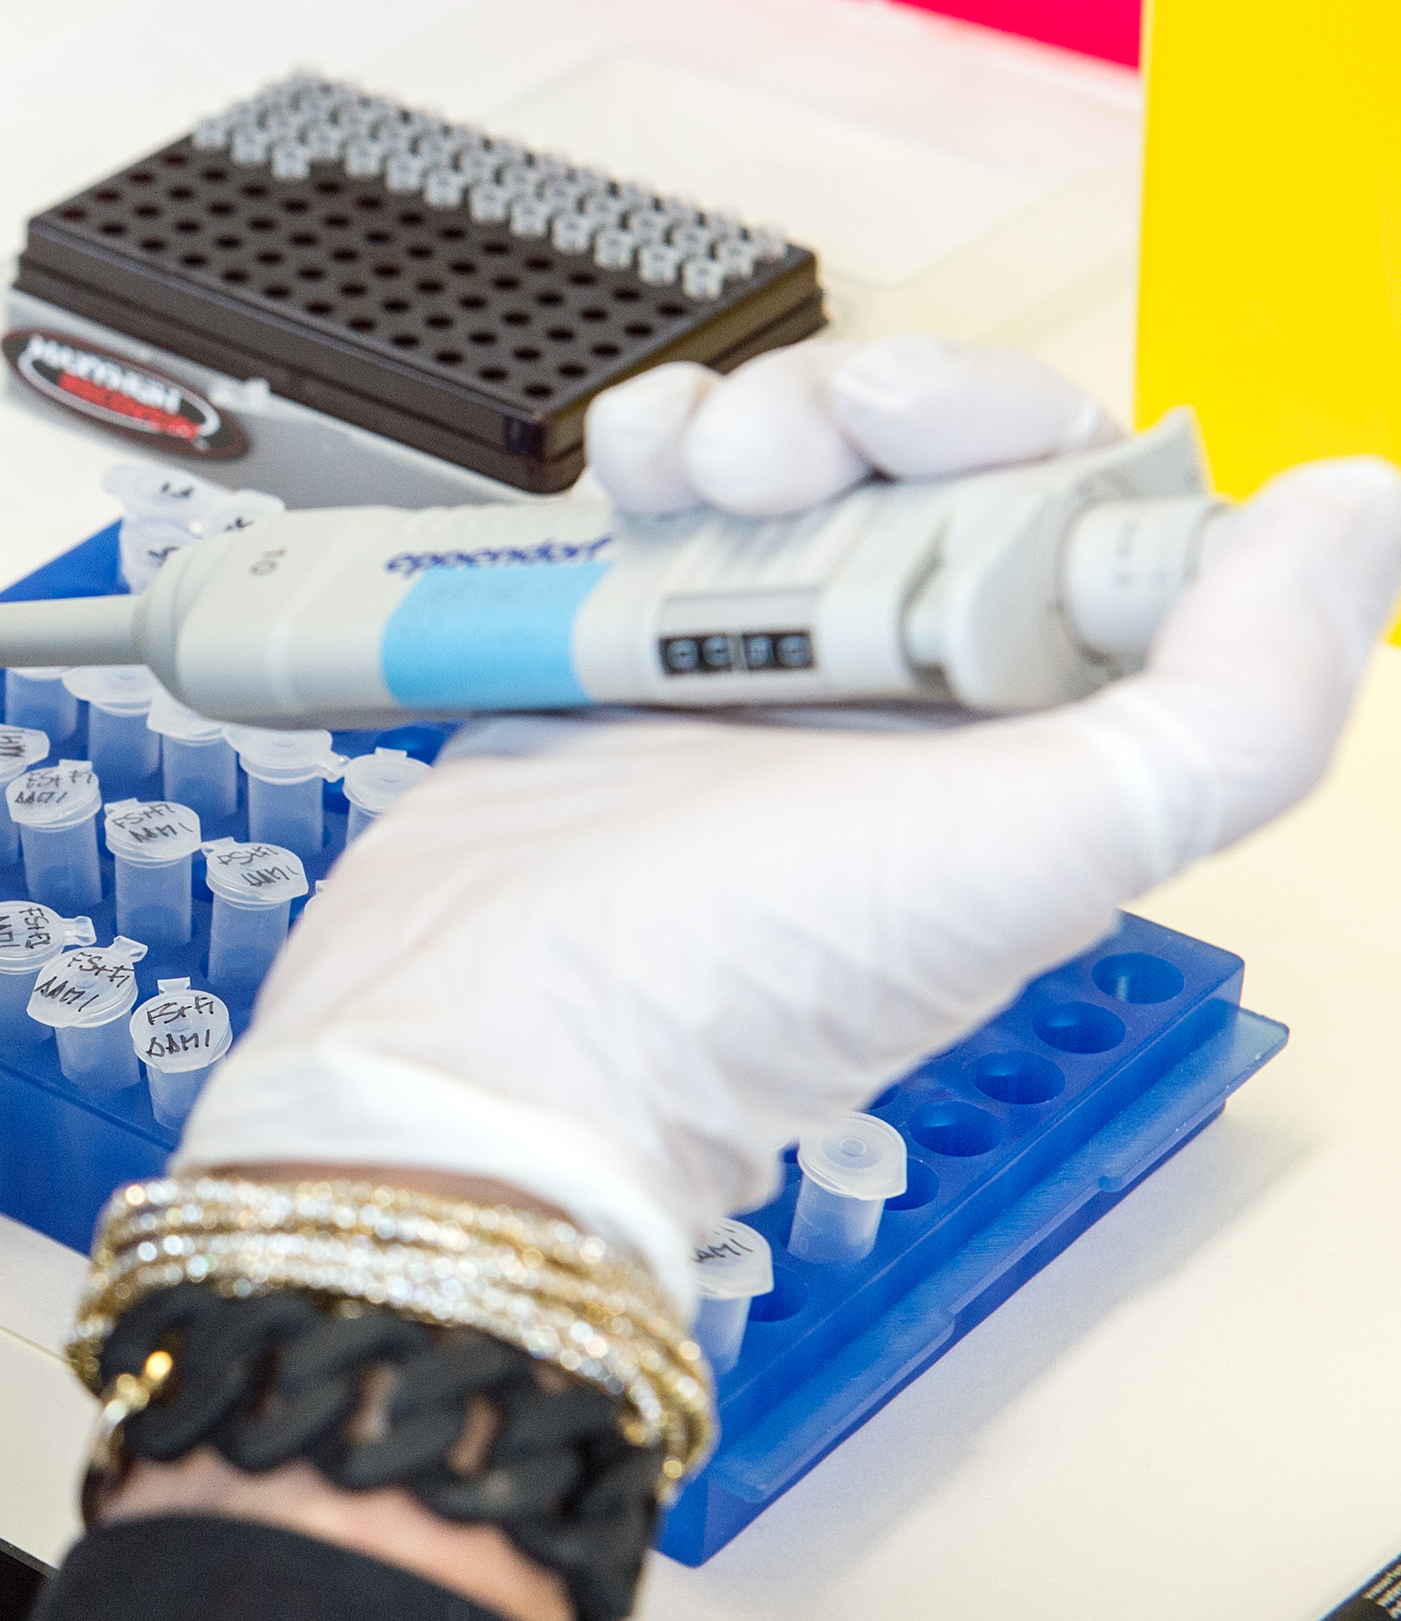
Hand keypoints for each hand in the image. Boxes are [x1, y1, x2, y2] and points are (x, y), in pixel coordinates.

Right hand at [177, 335, 1400, 1300]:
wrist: (482, 1034)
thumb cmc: (742, 987)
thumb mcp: (1041, 857)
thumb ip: (1237, 704)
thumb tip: (1353, 515)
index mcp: (1021, 743)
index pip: (1085, 520)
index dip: (1031, 441)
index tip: (946, 447)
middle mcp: (892, 697)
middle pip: (936, 464)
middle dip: (880, 410)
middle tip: (817, 452)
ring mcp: (742, 661)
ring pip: (798, 456)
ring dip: (757, 420)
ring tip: (690, 479)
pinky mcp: (609, 640)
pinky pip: (656, 490)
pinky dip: (646, 446)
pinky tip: (622, 482)